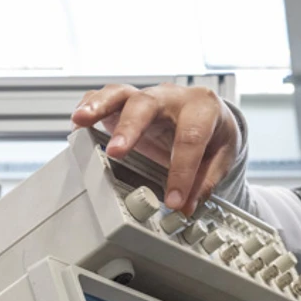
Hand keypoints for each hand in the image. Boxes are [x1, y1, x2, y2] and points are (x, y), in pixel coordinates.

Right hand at [72, 84, 240, 214]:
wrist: (210, 113)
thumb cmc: (215, 132)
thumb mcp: (221, 155)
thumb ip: (204, 181)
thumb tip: (187, 207)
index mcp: (202, 107)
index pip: (190, 138)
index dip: (181, 172)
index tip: (173, 200)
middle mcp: (172, 97)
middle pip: (148, 105)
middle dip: (130, 129)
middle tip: (116, 153)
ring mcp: (147, 96)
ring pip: (121, 93)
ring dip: (99, 106)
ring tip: (80, 120)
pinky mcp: (128, 102)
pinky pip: (107, 97)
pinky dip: (91, 106)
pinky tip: (79, 121)